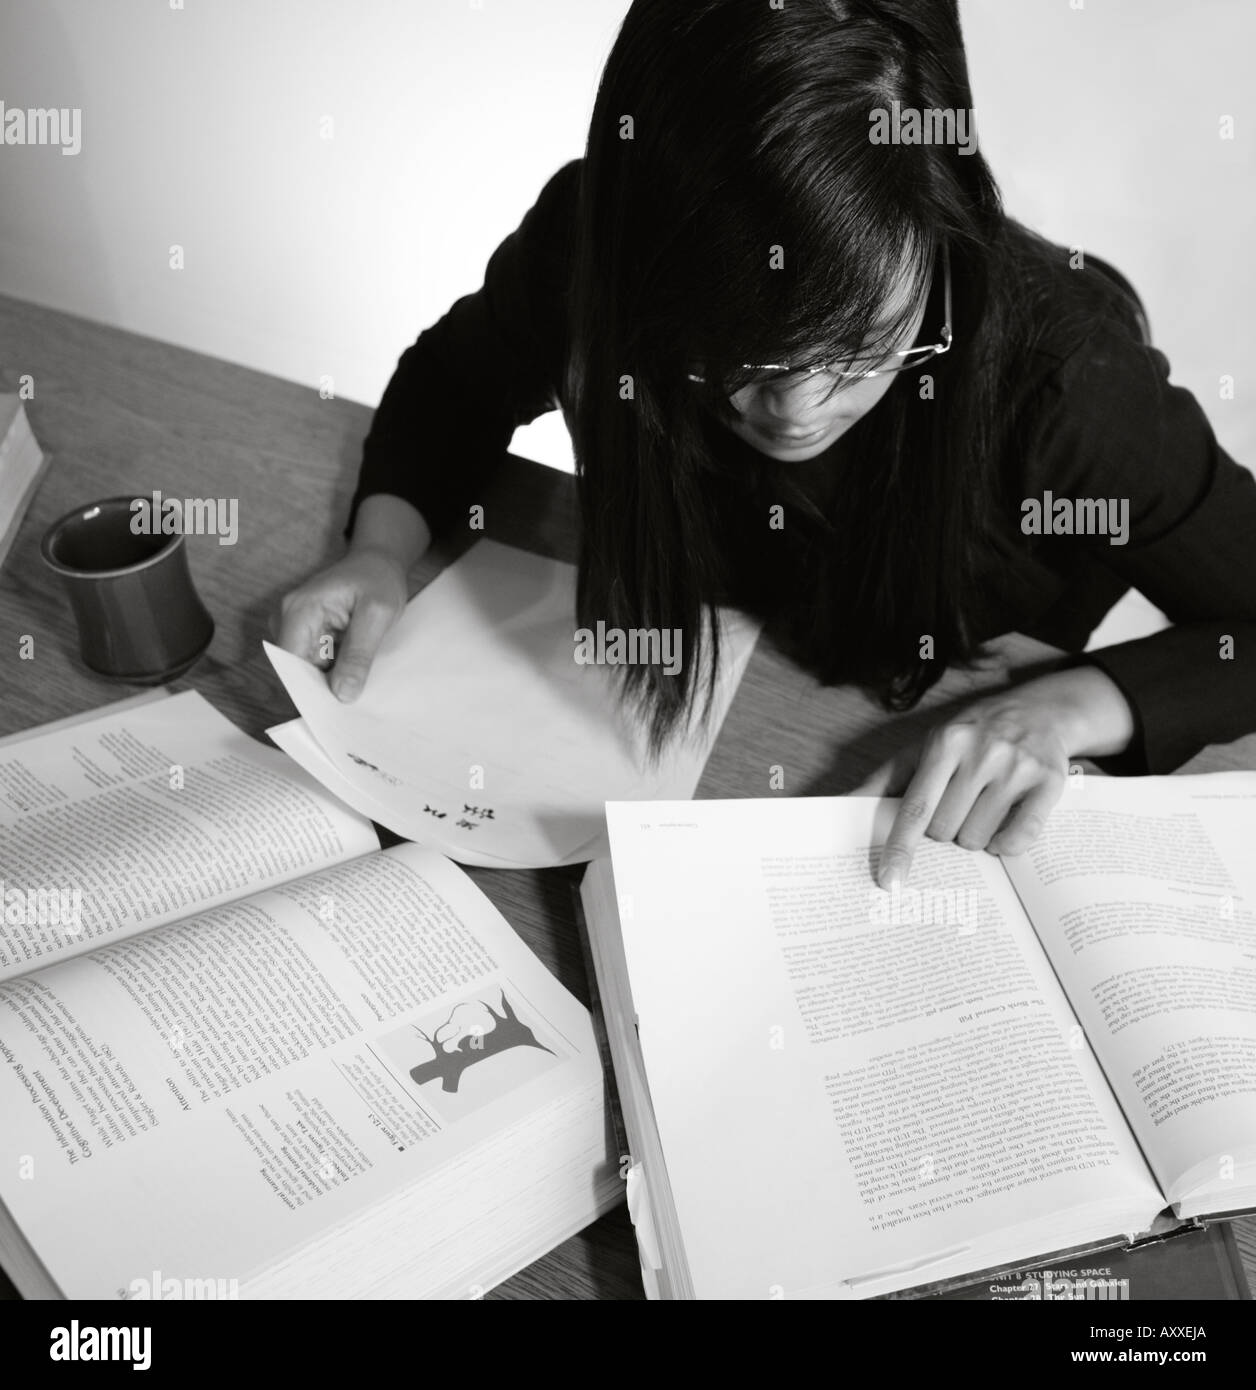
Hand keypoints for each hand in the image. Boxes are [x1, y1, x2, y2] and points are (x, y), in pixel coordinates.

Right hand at [273, 547, 407, 700]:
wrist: (378, 561)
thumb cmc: (378, 579)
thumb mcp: (378, 615)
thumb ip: (359, 655)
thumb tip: (342, 694)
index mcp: (299, 609)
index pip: (292, 663)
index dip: (310, 690)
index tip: (334, 711)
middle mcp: (288, 617)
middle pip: (297, 668)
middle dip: (323, 686)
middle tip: (354, 701)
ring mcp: (295, 625)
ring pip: (307, 668)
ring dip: (330, 678)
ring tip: (359, 682)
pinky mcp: (306, 632)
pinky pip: (316, 660)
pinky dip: (334, 669)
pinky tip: (354, 672)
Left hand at [854, 666, 1134, 885]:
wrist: (1038, 710)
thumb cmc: (968, 736)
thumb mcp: (924, 747)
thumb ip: (884, 778)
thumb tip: (839, 805)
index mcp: (945, 744)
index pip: (916, 808)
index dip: (901, 848)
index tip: (890, 881)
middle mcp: (981, 753)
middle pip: (946, 830)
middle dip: (945, 833)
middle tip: (957, 808)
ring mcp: (1017, 768)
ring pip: (979, 839)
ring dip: (974, 838)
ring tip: (982, 809)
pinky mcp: (1049, 782)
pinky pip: (1020, 838)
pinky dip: (1007, 845)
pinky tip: (1004, 828)